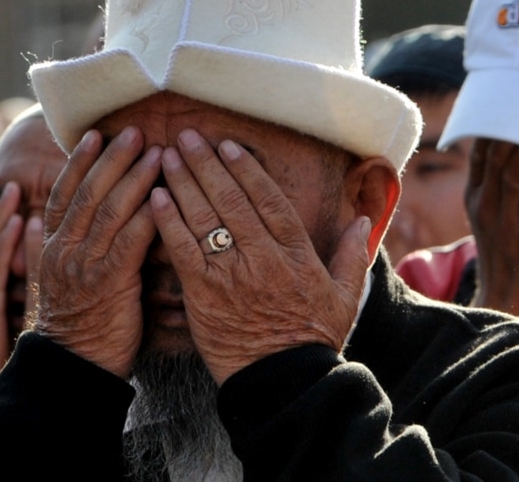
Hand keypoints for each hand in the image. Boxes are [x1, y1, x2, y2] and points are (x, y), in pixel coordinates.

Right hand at [33, 128, 161, 378]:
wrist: (76, 365)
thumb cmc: (82, 322)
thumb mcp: (62, 280)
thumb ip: (58, 248)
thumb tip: (43, 221)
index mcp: (52, 247)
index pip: (64, 194)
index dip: (80, 162)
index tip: (96, 134)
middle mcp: (65, 250)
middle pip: (88, 193)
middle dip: (113, 159)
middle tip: (135, 131)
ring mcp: (85, 264)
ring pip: (110, 209)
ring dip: (136, 177)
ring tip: (157, 152)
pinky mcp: (110, 281)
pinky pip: (130, 239)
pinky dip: (147, 213)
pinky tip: (165, 195)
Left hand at [150, 130, 370, 384]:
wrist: (283, 381)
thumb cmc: (313, 339)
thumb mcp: (346, 296)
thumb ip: (352, 254)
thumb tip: (363, 220)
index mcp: (297, 255)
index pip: (270, 201)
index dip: (247, 170)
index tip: (229, 146)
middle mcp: (264, 258)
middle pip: (232, 200)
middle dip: (208, 165)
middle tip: (188, 136)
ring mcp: (232, 275)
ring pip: (204, 219)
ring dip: (183, 183)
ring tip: (167, 156)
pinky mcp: (203, 295)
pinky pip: (182, 250)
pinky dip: (168, 221)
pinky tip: (155, 198)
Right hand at [466, 139, 518, 323]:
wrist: (513, 309)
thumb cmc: (517, 260)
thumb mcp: (503, 218)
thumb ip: (511, 184)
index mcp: (481, 195)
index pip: (487, 145)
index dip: (502, 116)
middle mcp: (489, 203)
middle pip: (500, 148)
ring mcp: (507, 220)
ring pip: (516, 168)